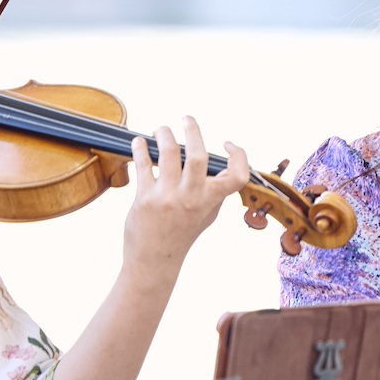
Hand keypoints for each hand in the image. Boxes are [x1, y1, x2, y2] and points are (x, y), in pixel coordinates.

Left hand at [120, 119, 248, 281]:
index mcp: (211, 202)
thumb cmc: (182, 235)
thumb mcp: (207, 215)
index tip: (228, 144)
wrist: (155, 260)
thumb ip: (215, 192)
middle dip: (193, 130)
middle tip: (186, 118)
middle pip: (198, 156)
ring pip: (168, 154)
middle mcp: (191, 199)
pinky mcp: (145, 199)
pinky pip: (143, 166)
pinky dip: (141, 149)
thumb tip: (221, 165)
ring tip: (161, 130)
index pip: (236, 176)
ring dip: (164, 134)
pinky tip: (139, 143)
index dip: (239, 156)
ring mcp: (168, 198)